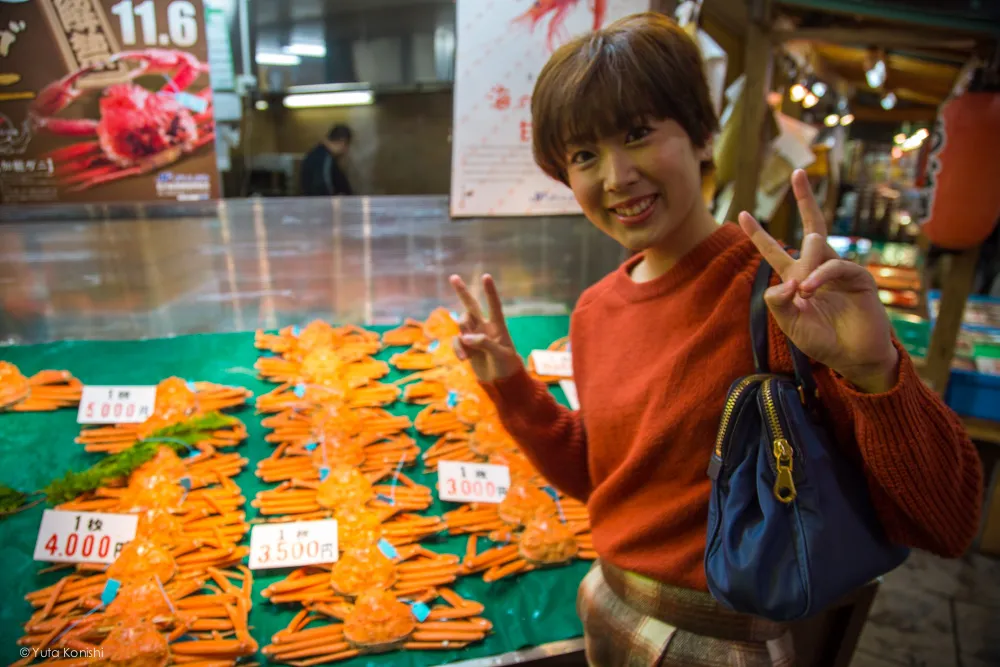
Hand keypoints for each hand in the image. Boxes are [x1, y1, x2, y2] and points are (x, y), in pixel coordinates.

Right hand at [449, 274, 523, 382]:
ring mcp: (474, 337)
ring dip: (461, 336)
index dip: (490, 292)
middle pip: (471, 306)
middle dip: (462, 292)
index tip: (486, 276)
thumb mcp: (501, 354)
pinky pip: (457, 342)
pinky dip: (458, 349)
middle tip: (453, 277)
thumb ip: (484, 343)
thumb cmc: (508, 366)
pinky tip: (464, 359)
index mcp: (498, 326)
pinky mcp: (467, 347)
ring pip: (461, 326)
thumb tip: (465, 338)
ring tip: (466, 354)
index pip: (494, 306)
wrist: (502, 382)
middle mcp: (484, 328)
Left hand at [737, 170, 898, 393]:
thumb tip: (786, 281)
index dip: (758, 234)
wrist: (853, 358)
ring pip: (818, 246)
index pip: (775, 251)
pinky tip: (810, 290)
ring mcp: (838, 270)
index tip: (741, 214)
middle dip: (804, 199)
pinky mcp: (857, 278)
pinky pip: (835, 266)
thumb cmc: (822, 341)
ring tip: (804, 291)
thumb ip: (778, 303)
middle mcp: (817, 268)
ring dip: (806, 263)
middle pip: (811, 226)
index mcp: (797, 278)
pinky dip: (820, 276)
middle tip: (797, 173)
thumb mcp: (790, 324)